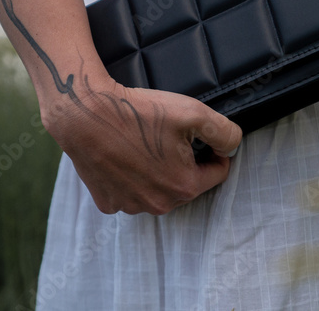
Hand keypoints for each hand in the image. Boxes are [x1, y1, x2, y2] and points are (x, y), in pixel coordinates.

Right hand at [42, 76, 242, 214]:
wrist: (85, 114)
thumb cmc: (139, 113)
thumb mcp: (194, 113)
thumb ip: (225, 132)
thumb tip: (232, 146)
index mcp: (184, 187)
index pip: (218, 172)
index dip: (214, 150)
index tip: (201, 135)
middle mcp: (158, 204)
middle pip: (187, 182)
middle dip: (186, 161)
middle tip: (169, 135)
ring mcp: (130, 206)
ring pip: (158, 188)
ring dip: (159, 170)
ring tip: (145, 144)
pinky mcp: (107, 201)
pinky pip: (130, 191)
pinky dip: (133, 177)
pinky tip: (125, 156)